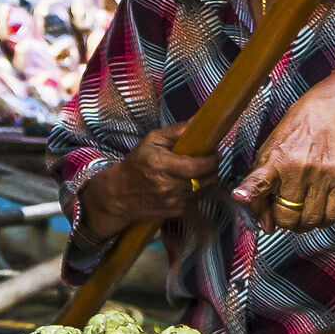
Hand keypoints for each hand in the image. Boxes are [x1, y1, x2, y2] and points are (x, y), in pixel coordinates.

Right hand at [81, 124, 219, 232]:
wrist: (119, 194)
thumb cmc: (136, 163)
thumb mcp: (151, 141)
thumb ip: (175, 131)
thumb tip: (197, 121)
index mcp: (161, 165)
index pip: (196, 166)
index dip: (211, 160)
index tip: (215, 153)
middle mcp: (167, 186)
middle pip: (205, 180)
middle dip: (213, 169)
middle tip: (211, 160)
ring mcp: (172, 201)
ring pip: (204, 191)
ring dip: (208, 181)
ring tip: (202, 172)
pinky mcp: (174, 212)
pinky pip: (196, 201)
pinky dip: (198, 192)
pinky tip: (191, 184)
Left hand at [232, 47, 334, 232]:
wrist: (323, 116)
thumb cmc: (290, 142)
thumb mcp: (265, 160)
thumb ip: (260, 195)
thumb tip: (267, 228)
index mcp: (272, 163)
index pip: (258, 181)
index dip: (249, 192)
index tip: (240, 196)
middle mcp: (297, 169)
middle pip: (288, 217)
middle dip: (284, 222)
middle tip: (285, 211)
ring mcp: (321, 174)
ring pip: (311, 220)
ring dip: (304, 224)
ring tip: (301, 210)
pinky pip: (332, 216)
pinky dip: (323, 221)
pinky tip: (317, 210)